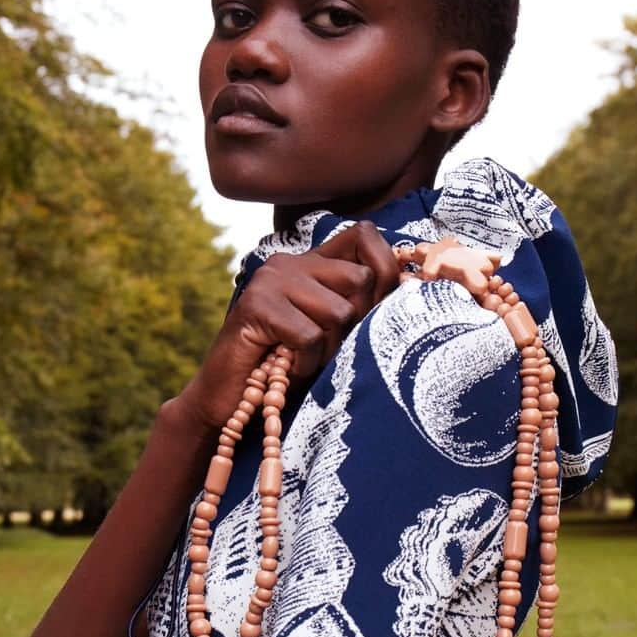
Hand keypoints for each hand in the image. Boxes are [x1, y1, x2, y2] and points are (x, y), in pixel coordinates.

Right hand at [173, 221, 399, 434]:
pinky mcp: (256, 306)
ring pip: (339, 312)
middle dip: (354, 325)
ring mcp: (271, 280)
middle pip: (361, 280)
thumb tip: (410, 288)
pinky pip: (310, 336)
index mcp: (311, 263)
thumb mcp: (330, 334)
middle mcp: (291, 261)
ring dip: (327, 350)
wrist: (227, 399)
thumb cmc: (285, 370)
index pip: (365, 236)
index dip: (384, 270)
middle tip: (325, 350)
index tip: (376, 312)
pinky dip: (305, 363)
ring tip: (302, 360)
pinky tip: (286, 368)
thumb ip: (358, 306)